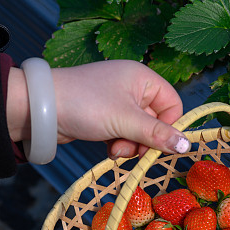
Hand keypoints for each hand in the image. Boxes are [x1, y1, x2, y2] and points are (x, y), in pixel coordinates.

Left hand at [8, 59, 185, 158]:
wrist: (42, 108)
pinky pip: (124, 133)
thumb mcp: (126, 120)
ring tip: (114, 148)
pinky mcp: (105, 116)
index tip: (156, 143)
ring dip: (131, 145)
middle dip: (145, 140)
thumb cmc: (85, 104)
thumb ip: (157, 134)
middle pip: (156, 120)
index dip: (168, 126)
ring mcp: (118, 102)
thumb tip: (186, 146)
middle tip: (131, 150)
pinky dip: (119, 143)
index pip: (173, 105)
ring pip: (139, 131)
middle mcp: (132, 87)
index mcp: (142, 78)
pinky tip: (107, 148)